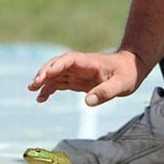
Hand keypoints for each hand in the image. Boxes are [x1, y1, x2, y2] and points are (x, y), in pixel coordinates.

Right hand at [28, 50, 142, 105]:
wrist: (130, 68)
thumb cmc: (128, 73)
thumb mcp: (122, 84)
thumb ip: (105, 92)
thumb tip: (87, 102)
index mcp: (87, 62)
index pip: (67, 60)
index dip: (56, 66)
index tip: (47, 74)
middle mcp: (77, 65)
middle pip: (55, 66)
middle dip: (43, 74)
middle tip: (33, 85)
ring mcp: (75, 73)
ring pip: (54, 75)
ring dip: (42, 81)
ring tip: (32, 91)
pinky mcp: (75, 80)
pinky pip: (58, 83)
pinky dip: (48, 89)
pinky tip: (41, 98)